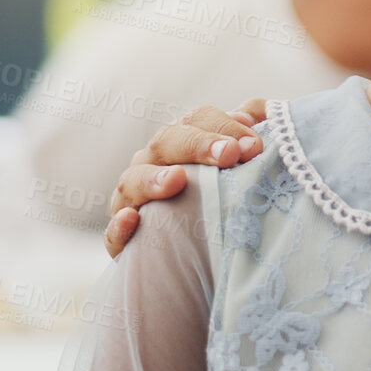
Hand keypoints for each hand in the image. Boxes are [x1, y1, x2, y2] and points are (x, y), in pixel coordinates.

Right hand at [102, 98, 270, 256]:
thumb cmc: (220, 198)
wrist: (200, 257)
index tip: (254, 144)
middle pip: (165, 142)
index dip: (223, 125)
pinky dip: (119, 226)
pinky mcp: (123, 241)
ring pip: (133, 181)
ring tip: (176, 180)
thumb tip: (257, 113)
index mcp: (180, 142)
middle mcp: (153, 164)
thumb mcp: (237, 165)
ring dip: (153, 179)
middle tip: (230, 154)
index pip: (196, 119)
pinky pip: (113, 234)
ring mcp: (133, 200)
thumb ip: (246, 134)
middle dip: (198, 145)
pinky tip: (132, 220)